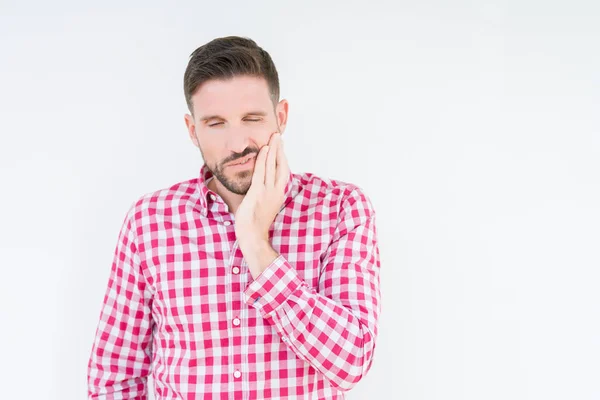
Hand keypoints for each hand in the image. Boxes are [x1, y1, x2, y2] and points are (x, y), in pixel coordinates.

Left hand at [235, 132, 289, 277]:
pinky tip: (264, 149)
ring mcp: (268, 191)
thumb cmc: (254, 225)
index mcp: (278, 194)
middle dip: (280, 150)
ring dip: (273, 149)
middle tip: (279, 136)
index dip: (282, 158)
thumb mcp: (262, 207)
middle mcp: (276, 191)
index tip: (280, 148)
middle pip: (281, 165)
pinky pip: (261, 172)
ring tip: (274, 137)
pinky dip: (263, 159)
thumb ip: (262, 195)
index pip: (282, 172)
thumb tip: (257, 187)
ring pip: (272, 165)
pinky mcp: (258, 192)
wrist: (253, 236)